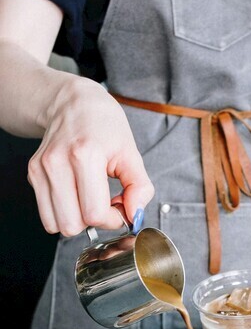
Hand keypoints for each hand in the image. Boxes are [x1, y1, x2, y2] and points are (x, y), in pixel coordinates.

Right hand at [28, 76, 153, 235]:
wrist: (73, 104)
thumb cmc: (104, 126)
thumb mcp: (131, 153)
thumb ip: (139, 188)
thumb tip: (134, 216)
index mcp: (85, 156)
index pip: (94, 213)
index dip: (112, 220)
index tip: (120, 208)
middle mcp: (57, 163)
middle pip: (72, 224)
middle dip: (94, 223)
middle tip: (105, 204)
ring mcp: (41, 169)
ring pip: (56, 224)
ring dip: (77, 220)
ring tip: (90, 199)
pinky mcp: (33, 174)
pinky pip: (47, 214)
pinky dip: (64, 213)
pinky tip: (77, 196)